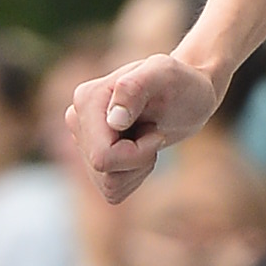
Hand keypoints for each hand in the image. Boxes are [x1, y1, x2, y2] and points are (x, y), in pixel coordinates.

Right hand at [69, 53, 219, 204]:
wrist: (188, 96)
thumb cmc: (180, 82)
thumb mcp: (165, 74)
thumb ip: (135, 87)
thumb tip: (114, 121)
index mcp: (86, 100)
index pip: (102, 155)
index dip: (137, 153)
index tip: (155, 131)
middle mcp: (77, 120)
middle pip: (103, 171)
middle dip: (138, 161)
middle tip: (153, 133)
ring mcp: (82, 142)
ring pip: (108, 184)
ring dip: (139, 168)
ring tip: (147, 139)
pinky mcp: (94, 161)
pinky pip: (113, 191)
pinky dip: (135, 177)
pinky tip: (142, 151)